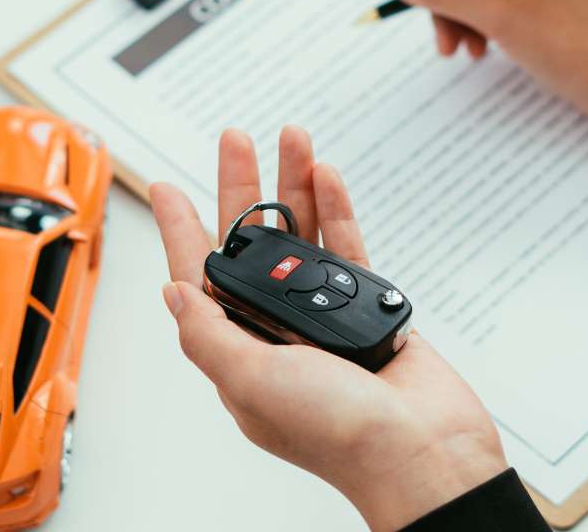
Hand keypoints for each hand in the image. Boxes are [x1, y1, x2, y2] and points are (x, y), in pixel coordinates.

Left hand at [149, 126, 507, 530]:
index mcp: (241, 353)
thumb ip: (208, 336)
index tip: (165, 187)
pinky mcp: (369, 309)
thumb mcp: (252, 384)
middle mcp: (278, 331)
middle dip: (242, 189)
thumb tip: (174, 293)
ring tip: (291, 136)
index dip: (181, 232)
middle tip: (234, 141)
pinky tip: (327, 175)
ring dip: (295, 186)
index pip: (201, 280)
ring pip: (302, 238)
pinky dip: (337, 210)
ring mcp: (325, 317)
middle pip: (252, 246)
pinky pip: (347, 248)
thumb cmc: (339, 435)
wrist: (422, 451)